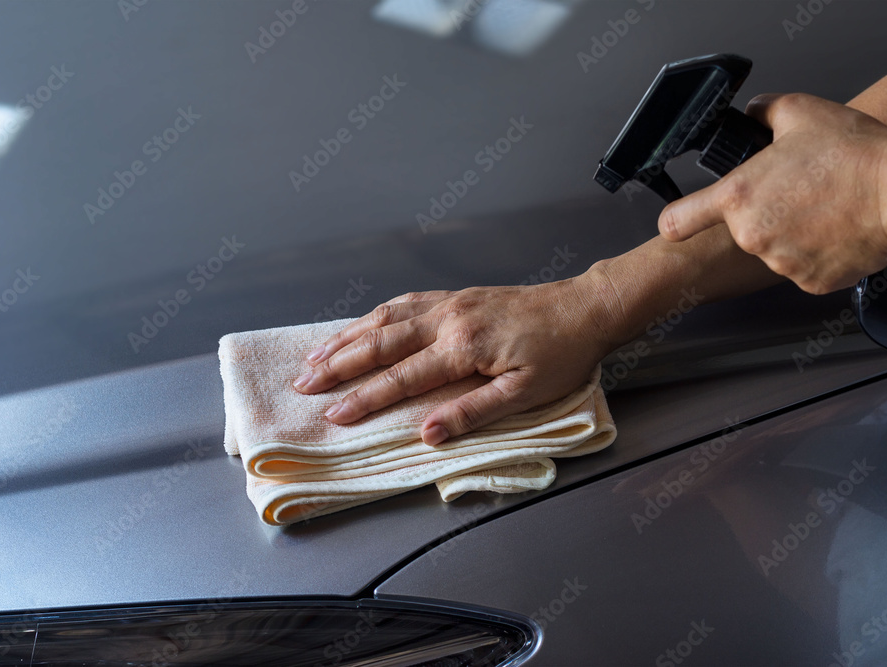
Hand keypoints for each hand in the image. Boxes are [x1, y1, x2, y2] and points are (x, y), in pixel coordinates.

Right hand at [292, 277, 614, 444]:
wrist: (585, 308)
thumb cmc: (561, 355)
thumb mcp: (525, 393)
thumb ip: (473, 413)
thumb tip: (426, 434)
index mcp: (463, 347)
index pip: (401, 378)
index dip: (364, 398)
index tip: (331, 415)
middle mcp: (448, 319)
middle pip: (380, 342)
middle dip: (338, 364)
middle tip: (302, 382)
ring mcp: (450, 303)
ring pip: (385, 317)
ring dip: (348, 337)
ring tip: (316, 355)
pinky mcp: (456, 296)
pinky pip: (404, 303)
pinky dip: (374, 315)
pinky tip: (361, 326)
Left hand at [658, 93, 886, 293]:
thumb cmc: (857, 155)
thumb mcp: (801, 112)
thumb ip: (763, 113)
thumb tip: (753, 115)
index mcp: (738, 196)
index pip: (678, 221)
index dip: (676, 221)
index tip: (676, 224)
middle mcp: (753, 235)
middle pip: (744, 229)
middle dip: (765, 213)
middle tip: (799, 193)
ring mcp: (780, 262)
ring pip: (776, 248)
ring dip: (793, 233)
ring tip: (825, 207)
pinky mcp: (810, 282)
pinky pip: (805, 267)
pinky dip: (819, 252)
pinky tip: (837, 229)